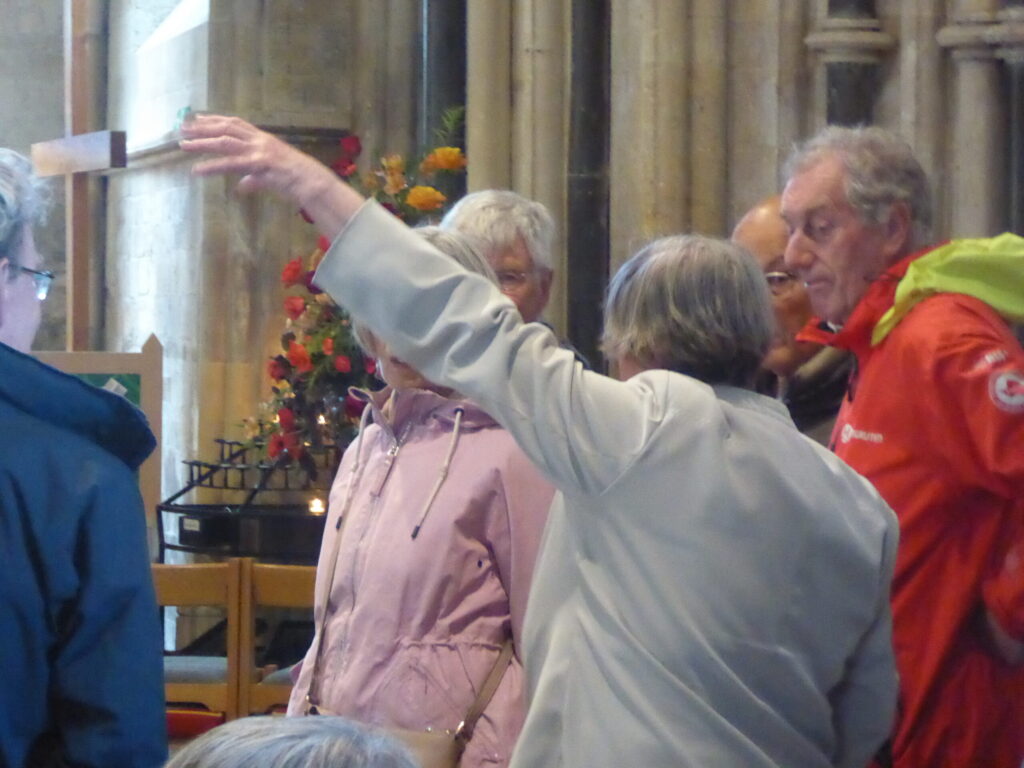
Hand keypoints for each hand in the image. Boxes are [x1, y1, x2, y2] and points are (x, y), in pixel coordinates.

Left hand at [179, 114, 363, 240]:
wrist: (312, 182)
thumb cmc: (296, 179)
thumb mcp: (272, 175)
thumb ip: (254, 178)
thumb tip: (242, 186)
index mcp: (263, 139)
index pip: (236, 124)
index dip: (216, 119)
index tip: (199, 118)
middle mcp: (259, 141)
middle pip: (226, 129)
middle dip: (204, 128)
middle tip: (184, 129)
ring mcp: (259, 151)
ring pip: (225, 143)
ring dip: (203, 143)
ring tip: (185, 146)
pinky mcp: (258, 164)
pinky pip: (231, 164)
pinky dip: (212, 167)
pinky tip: (198, 170)